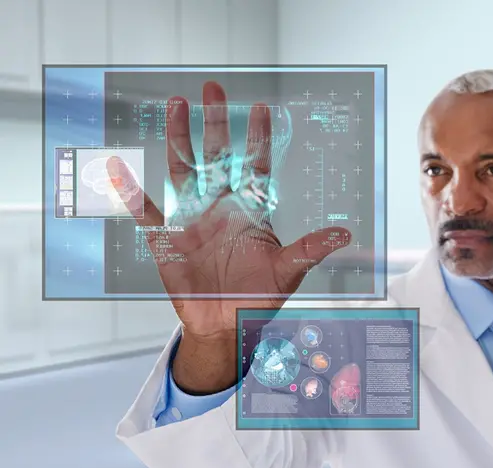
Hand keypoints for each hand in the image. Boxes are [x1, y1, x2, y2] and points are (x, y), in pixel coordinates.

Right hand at [107, 81, 350, 342]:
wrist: (227, 325)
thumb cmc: (259, 297)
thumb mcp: (288, 271)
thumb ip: (310, 249)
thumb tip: (344, 233)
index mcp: (250, 211)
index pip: (255, 165)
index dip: (257, 138)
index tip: (261, 107)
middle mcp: (221, 207)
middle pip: (218, 156)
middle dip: (216, 123)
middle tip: (213, 89)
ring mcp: (193, 219)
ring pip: (184, 170)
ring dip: (179, 139)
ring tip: (176, 106)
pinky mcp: (168, 239)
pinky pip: (148, 213)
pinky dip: (133, 193)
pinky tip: (120, 169)